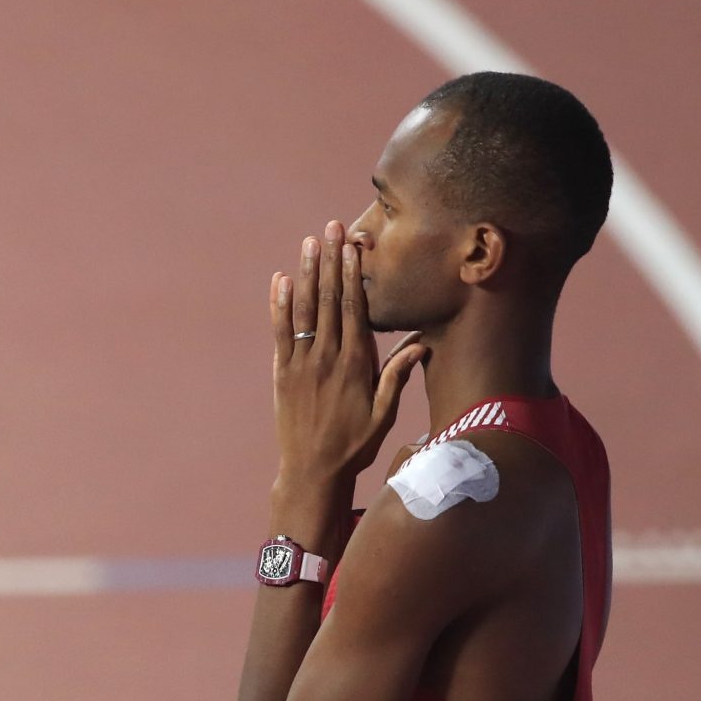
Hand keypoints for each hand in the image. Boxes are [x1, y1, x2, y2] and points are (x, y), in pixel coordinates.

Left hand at [270, 220, 425, 484]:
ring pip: (304, 310)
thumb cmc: (354, 444)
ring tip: (309, 242)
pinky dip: (280, 305)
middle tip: (331, 229)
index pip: (354, 309)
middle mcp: (327, 358)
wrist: (312, 471)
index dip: (352, 275)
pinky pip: (280, 332)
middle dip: (330, 261)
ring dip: (306, 273)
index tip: (353, 246)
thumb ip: (397, 377)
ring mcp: (301, 364)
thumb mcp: (384, 414)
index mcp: (356, 365)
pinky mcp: (281, 373)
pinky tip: (281, 280)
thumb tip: (420, 347)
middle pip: (329, 300)